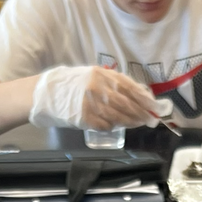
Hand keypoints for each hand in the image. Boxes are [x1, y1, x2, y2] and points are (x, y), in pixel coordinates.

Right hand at [30, 65, 160, 130]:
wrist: (47, 94)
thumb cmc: (72, 84)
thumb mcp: (92, 75)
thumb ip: (112, 82)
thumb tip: (139, 93)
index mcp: (100, 74)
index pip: (128, 86)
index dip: (143, 97)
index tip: (154, 105)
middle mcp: (96, 87)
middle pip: (125, 103)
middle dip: (140, 112)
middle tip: (150, 119)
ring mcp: (89, 103)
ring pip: (117, 115)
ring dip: (130, 121)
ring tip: (138, 124)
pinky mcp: (83, 117)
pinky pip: (104, 124)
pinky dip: (113, 126)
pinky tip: (118, 127)